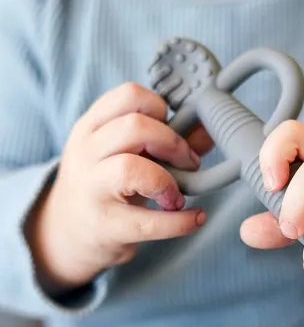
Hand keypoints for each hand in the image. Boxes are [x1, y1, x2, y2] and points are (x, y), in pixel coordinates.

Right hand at [27, 83, 212, 294]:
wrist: (70, 231)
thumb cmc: (108, 185)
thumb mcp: (129, 154)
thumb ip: (169, 140)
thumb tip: (210, 128)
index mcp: (92, 126)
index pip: (129, 95)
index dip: (161, 109)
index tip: (174, 129)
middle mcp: (86, 152)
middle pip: (134, 126)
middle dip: (173, 143)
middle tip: (188, 164)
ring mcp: (91, 189)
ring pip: (129, 168)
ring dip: (167, 181)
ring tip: (177, 197)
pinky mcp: (104, 225)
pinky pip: (147, 222)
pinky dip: (181, 221)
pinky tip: (195, 218)